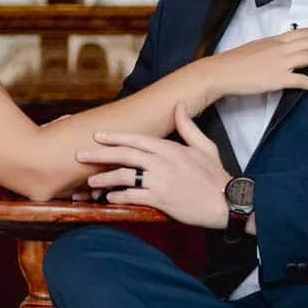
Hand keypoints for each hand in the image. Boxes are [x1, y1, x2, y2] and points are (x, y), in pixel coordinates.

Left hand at [76, 104, 233, 228]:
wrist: (227, 201)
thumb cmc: (215, 175)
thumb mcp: (204, 146)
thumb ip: (188, 127)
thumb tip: (178, 106)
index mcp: (170, 148)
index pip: (136, 139)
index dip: (114, 137)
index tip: (97, 135)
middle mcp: (162, 162)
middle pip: (124, 155)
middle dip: (99, 155)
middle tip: (80, 155)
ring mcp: (161, 181)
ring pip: (124, 176)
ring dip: (104, 178)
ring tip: (90, 181)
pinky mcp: (161, 200)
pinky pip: (133, 197)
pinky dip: (119, 196)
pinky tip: (110, 197)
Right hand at [206, 27, 307, 99]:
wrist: (221, 71)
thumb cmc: (234, 62)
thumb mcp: (255, 48)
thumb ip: (271, 49)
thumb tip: (280, 52)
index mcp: (275, 40)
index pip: (303, 32)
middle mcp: (281, 48)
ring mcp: (281, 63)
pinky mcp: (278, 79)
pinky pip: (302, 81)